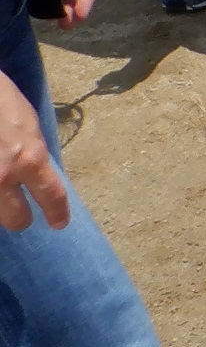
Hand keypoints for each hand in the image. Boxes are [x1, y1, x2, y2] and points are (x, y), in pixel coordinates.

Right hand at [0, 72, 70, 231]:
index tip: (59, 223)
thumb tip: (35, 171)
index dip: (57, 212)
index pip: (51, 195)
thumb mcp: (27, 123)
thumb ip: (32, 152)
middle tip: (16, 206)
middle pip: (16, 220)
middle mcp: (3, 177)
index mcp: (29, 159)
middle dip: (18, 216)